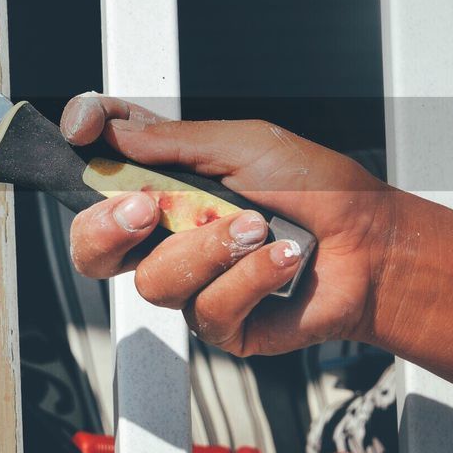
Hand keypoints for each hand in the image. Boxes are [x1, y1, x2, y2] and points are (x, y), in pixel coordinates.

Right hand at [61, 93, 397, 355]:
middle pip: (91, 246)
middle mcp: (166, 233)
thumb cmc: (318, 188)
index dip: (78, 144)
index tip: (79, 130)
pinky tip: (284, 258)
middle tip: (146, 208)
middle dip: (105, 229)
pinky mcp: (218, 322)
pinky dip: (251, 276)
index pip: (100, 162)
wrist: (374, 248)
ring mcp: (190, 280)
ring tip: (261, 227)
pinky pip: (207, 308)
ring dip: (211, 250)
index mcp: (165, 181)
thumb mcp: (243, 145)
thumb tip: (106, 130)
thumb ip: (170, 142)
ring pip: (153, 281)